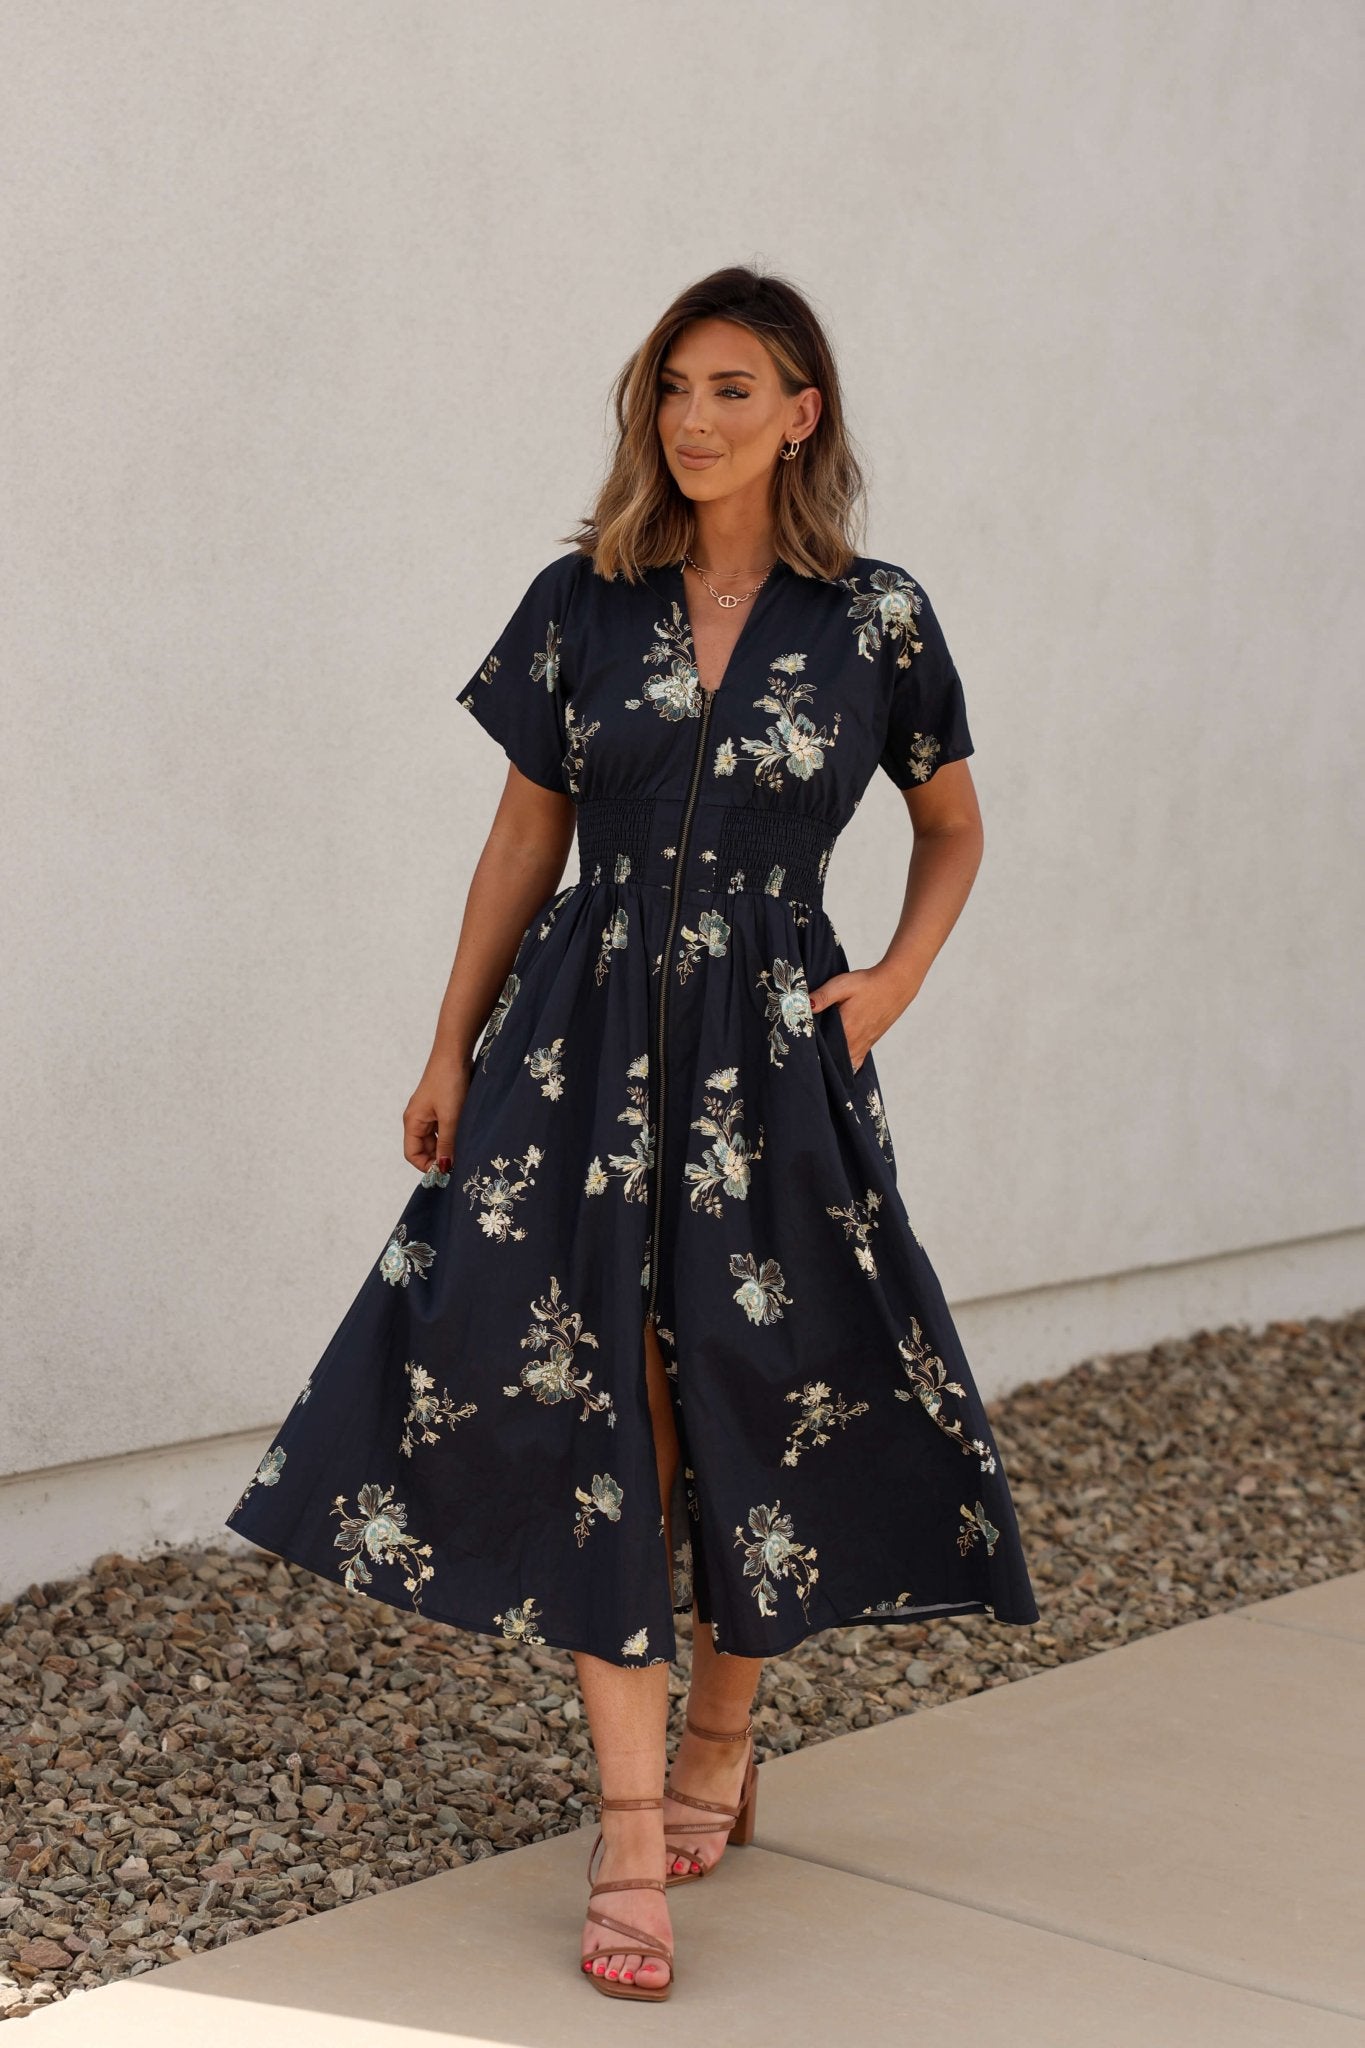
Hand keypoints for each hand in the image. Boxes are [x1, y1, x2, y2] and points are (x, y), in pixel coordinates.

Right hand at [403, 1049, 474, 1173]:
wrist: (455, 1053)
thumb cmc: (449, 1082)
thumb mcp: (450, 1117)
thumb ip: (447, 1143)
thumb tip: (443, 1167)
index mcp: (413, 1121)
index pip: (412, 1154)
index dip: (426, 1167)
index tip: (446, 1173)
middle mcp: (417, 1118)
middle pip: (423, 1148)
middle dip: (438, 1158)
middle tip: (459, 1164)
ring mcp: (428, 1112)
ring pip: (434, 1138)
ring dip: (447, 1147)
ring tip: (463, 1150)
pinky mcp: (440, 1105)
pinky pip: (442, 1128)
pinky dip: (451, 1135)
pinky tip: (465, 1136)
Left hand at [807, 965, 911, 1074]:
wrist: (896, 984)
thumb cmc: (868, 983)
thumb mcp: (842, 985)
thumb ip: (823, 996)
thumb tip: (802, 1005)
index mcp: (846, 1029)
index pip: (822, 1048)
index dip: (809, 1050)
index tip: (798, 1049)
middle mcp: (854, 1042)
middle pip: (831, 1059)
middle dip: (818, 1059)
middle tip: (804, 1056)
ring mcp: (863, 1045)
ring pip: (843, 1063)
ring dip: (832, 1062)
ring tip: (818, 1059)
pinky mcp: (869, 1044)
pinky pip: (855, 1063)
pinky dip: (846, 1064)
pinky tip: (837, 1062)